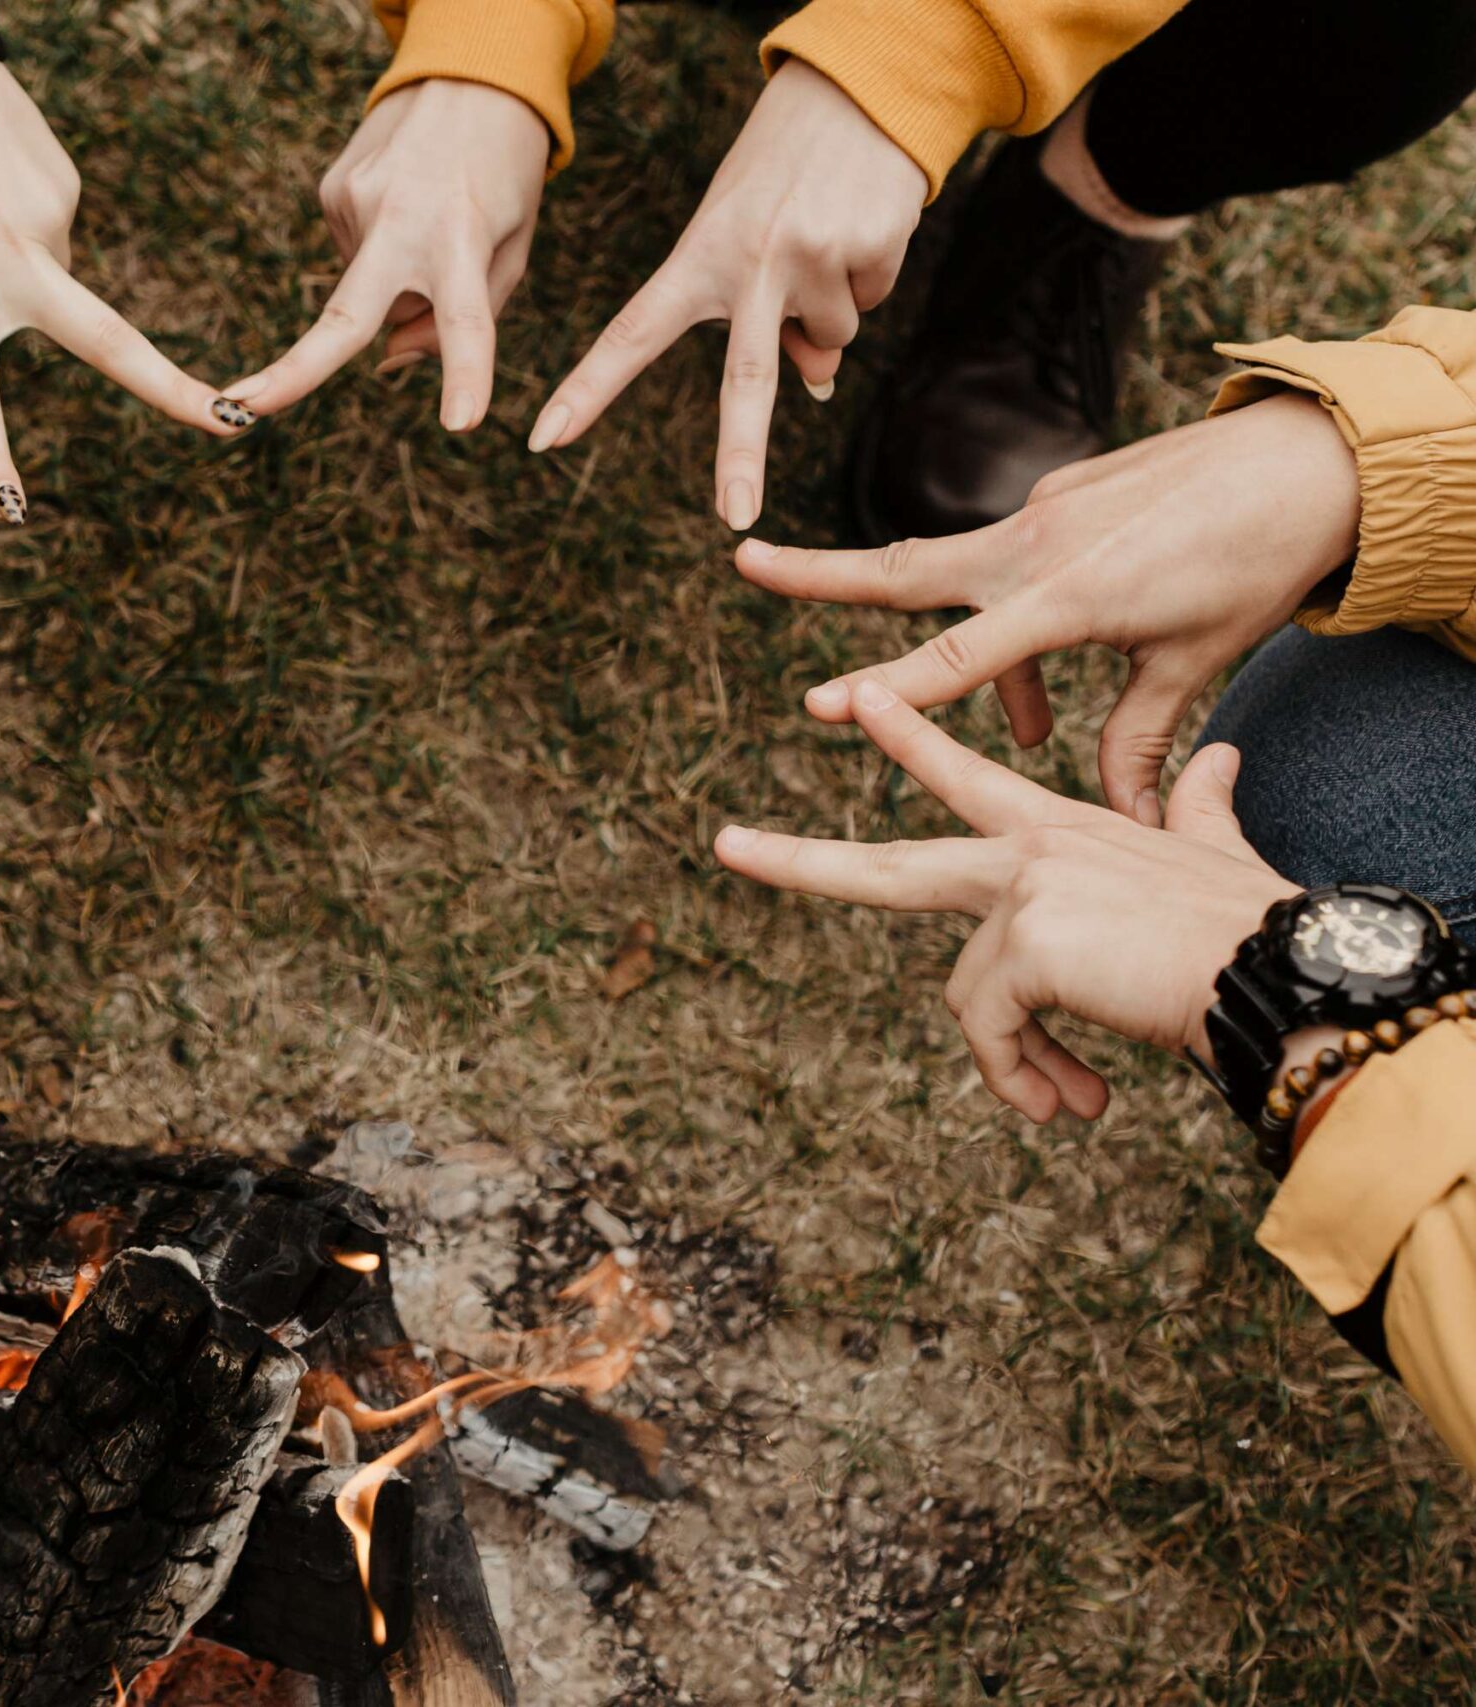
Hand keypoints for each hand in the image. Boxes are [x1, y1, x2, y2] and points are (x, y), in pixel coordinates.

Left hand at [0, 47, 247, 521]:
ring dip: (20, 275)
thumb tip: (34, 306)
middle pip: (110, 341)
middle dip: (174, 391)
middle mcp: (9, 260)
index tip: (3, 511)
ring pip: (55, 282)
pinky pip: (51, 234)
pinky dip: (23, 230)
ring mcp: (49, 219)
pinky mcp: (65, 185)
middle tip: (231, 423)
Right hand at [224, 78, 548, 428]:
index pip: (467, 318)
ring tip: (431, 224)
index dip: (464, 374)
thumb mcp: (514, 239)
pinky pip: (357, 257)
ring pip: (369, 290)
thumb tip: (388, 361)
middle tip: (244, 407)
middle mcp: (401, 219)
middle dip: (295, 370)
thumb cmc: (505, 171)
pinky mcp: (331, 192)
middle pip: (345, 315)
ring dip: (398, 280)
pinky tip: (402, 211)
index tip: (461, 424)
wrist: (470, 72)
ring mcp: (355, 203)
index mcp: (463, 234)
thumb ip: (476, 310)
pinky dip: (381, 253)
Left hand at [531, 63, 923, 529]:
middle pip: (743, 381)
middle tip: (735, 519)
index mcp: (695, 261)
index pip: (628, 337)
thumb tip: (815, 381)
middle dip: (740, 457)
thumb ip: (759, 318)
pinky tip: (857, 228)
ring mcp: (808, 260)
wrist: (853, 95)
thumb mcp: (745, 240)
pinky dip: (867, 279)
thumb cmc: (778, 178)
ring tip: (821, 240)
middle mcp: (747, 265)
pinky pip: (870, 302)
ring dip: (832, 308)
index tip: (544, 440)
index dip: (586, 392)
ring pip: (828, 340)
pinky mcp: (866, 252)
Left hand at [713, 681, 1297, 1121]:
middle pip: (890, 865)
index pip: (968, 778)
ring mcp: (1023, 886)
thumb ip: (1195, 809)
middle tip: (724, 844)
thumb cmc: (1253, 928)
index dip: (909, 741)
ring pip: (966, 994)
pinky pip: (989, 1028)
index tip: (855, 703)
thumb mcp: (1209, 860)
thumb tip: (1216, 759)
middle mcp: (1034, 847)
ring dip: (1010, 1063)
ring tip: (1065, 1103)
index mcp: (1066, 830)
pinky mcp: (1024, 938)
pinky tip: (1068, 1103)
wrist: (1287, 971)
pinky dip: (1018, 1077)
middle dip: (799, 860)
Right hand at [735, 394, 1361, 822]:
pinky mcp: (1061, 493)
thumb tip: (1115, 815)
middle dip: (817, 573)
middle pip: (902, 570)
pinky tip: (1091, 640)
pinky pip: (1018, 566)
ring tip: (1035, 722)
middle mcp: (1037, 544)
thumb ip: (1137, 737)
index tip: (818, 708)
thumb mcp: (1197, 663)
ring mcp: (1043, 510)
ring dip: (977, 653)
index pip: (956, 658)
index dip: (886, 691)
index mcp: (1069, 594)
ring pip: (962, 581)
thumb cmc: (1258, 565)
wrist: (1311, 457)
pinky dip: (1029, 620)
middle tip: (742, 558)